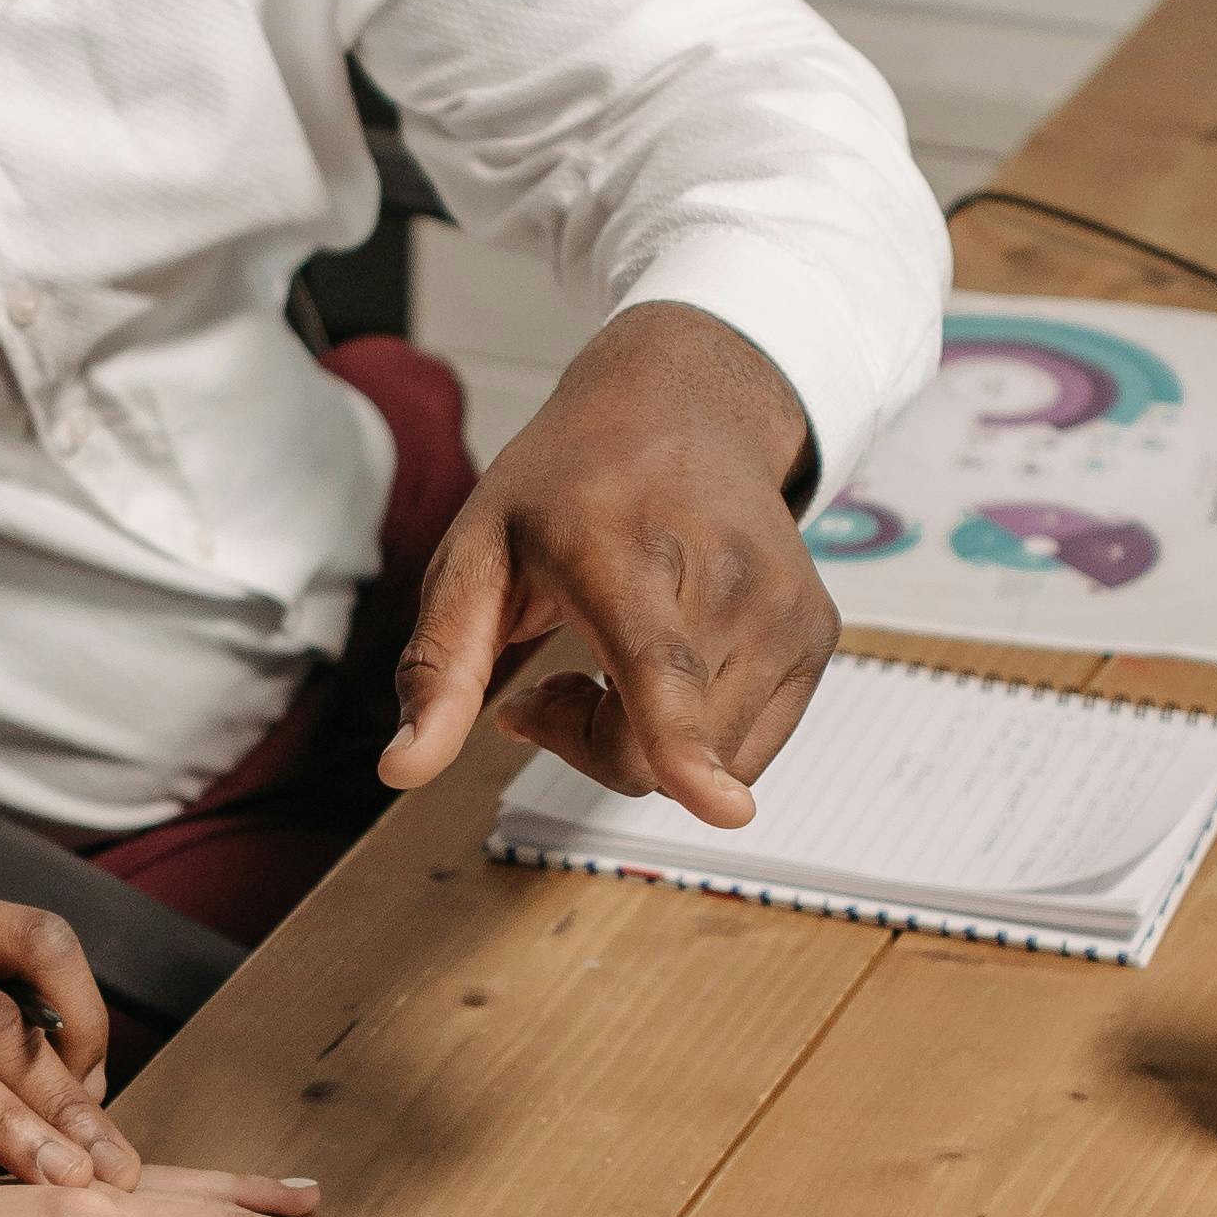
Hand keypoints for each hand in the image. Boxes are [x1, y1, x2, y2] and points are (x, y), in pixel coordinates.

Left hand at [378, 302, 833, 831]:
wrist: (687, 406)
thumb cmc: (569, 483)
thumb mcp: (475, 553)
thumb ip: (439, 667)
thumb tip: (401, 770)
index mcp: (627, 551)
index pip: (660, 668)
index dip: (681, 747)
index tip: (723, 811)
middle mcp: (725, 578)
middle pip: (657, 752)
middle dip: (589, 745)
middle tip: (556, 680)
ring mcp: (784, 609)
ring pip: (709, 767)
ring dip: (648, 745)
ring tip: (620, 658)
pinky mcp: (815, 636)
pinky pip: (749, 753)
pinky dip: (701, 739)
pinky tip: (672, 666)